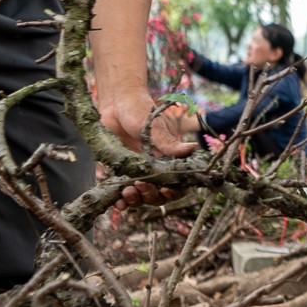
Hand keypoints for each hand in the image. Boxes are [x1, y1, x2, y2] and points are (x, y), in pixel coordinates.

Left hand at [101, 89, 194, 207]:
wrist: (115, 103)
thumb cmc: (140, 110)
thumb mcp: (156, 128)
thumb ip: (170, 143)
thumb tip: (192, 149)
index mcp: (169, 159)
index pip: (177, 183)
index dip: (174, 191)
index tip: (166, 189)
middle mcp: (155, 169)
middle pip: (159, 195)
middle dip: (152, 196)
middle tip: (141, 187)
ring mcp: (136, 171)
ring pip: (141, 197)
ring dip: (136, 200)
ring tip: (127, 191)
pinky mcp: (120, 171)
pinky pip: (122, 192)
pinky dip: (121, 201)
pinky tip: (118, 203)